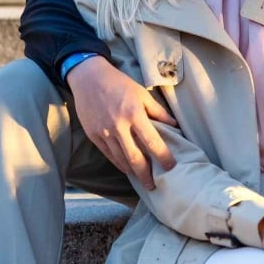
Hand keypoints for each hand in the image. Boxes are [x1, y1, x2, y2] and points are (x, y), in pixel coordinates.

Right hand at [67, 56, 176, 190]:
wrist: (89, 78)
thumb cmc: (119, 84)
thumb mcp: (142, 93)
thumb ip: (158, 111)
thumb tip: (175, 126)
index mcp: (134, 114)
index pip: (153, 142)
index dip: (163, 157)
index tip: (171, 166)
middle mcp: (119, 126)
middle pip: (135, 158)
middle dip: (146, 175)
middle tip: (154, 185)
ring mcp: (104, 132)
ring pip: (121, 160)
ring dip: (132, 172)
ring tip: (142, 179)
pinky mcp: (93, 135)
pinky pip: (108, 155)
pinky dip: (118, 164)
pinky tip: (126, 168)